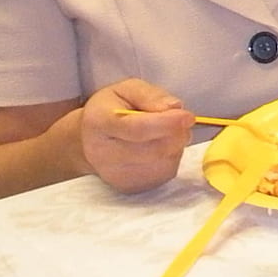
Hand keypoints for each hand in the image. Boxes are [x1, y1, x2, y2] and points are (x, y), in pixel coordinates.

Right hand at [79, 78, 192, 192]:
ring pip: (164, 162)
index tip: (188, 117)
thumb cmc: (112, 109)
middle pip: (155, 150)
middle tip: (179, 120)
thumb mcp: (127, 89)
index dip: (167, 123)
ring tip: (164, 133)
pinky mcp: (129, 187)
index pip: (137, 128)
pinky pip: (165, 173)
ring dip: (176, 145)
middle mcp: (102, 153)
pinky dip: (171, 158)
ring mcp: (115, 174)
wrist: (90, 140)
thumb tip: (174, 107)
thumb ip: (150, 95)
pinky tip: (160, 148)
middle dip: (177, 133)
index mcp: (99, 123)